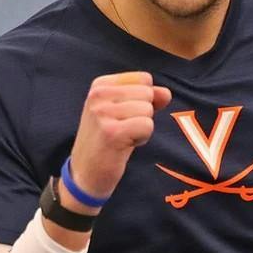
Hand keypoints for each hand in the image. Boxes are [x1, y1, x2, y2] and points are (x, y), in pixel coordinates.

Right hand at [66, 72, 171, 200]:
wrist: (86, 173)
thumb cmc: (107, 141)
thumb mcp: (124, 113)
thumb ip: (146, 98)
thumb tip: (166, 93)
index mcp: (100, 85)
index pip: (144, 79)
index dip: (142, 100)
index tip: (123, 116)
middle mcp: (98, 95)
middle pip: (147, 94)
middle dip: (142, 115)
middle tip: (122, 130)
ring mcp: (102, 113)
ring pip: (148, 111)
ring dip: (141, 128)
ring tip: (122, 138)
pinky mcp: (112, 132)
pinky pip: (147, 126)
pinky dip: (142, 138)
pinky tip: (123, 146)